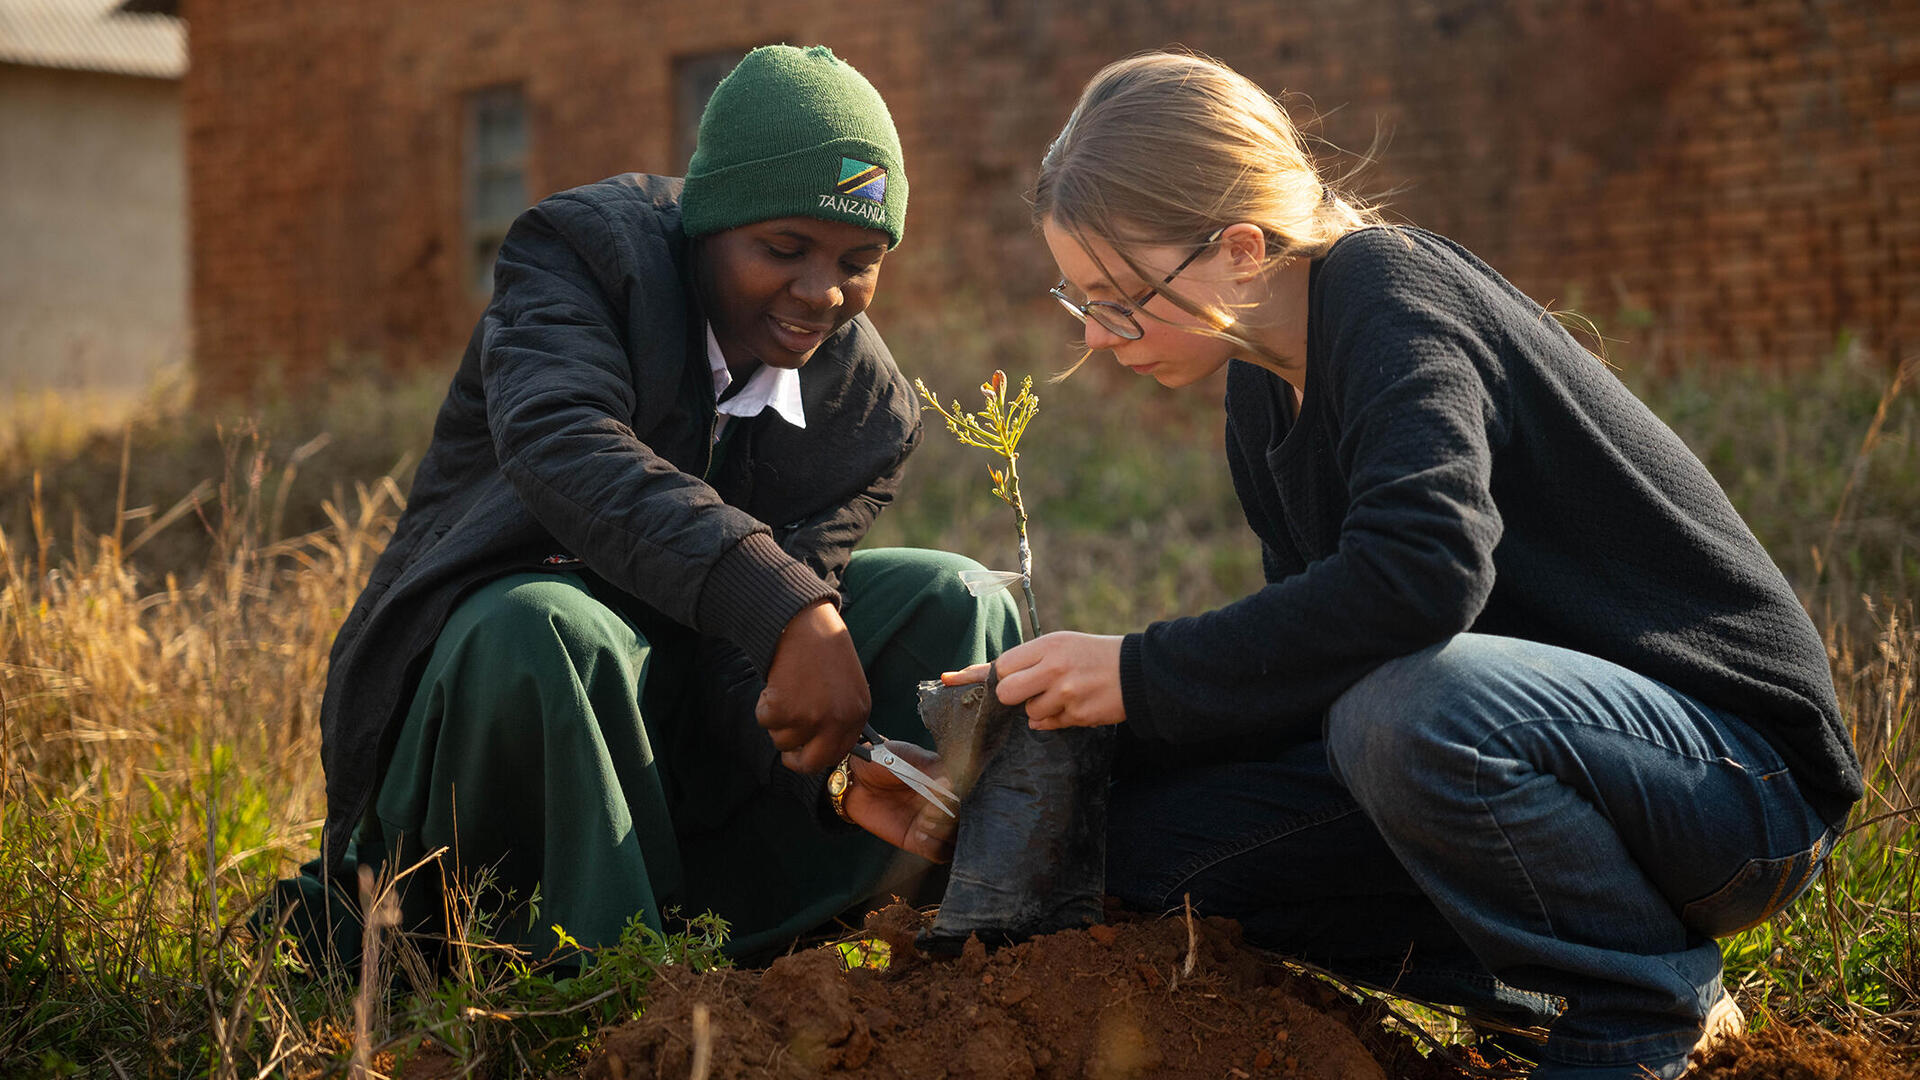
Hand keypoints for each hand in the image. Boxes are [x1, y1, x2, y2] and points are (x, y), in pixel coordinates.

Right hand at [757, 600, 870, 773]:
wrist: (803, 621)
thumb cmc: (823, 649)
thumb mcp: (847, 686)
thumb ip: (840, 718)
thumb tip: (822, 747)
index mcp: (858, 714)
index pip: (837, 754)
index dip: (816, 755)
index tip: (804, 753)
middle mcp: (838, 721)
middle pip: (811, 763)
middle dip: (794, 757)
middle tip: (785, 741)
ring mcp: (811, 718)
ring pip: (782, 740)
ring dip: (777, 720)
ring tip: (787, 689)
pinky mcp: (784, 710)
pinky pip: (764, 721)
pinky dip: (763, 704)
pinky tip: (776, 683)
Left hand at [842, 742, 957, 863]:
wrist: (857, 777)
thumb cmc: (886, 760)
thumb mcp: (908, 757)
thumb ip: (930, 768)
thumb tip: (950, 784)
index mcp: (949, 782)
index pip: (969, 798)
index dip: (959, 801)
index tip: (941, 797)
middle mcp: (945, 806)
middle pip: (966, 822)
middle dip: (951, 819)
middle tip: (930, 811)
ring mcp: (933, 824)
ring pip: (955, 841)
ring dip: (944, 834)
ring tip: (923, 823)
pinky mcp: (918, 840)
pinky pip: (938, 852)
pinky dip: (934, 847)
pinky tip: (919, 833)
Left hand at [941, 631, 1125, 729]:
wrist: (1137, 672)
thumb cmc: (1093, 655)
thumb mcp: (1061, 645)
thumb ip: (1029, 659)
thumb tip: (993, 677)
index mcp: (1047, 646)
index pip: (1001, 665)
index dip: (979, 675)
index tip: (948, 679)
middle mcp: (1053, 668)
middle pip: (1006, 693)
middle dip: (1009, 697)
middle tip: (1026, 692)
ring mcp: (1066, 694)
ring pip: (1028, 713)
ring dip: (1038, 709)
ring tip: (1062, 695)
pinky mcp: (1077, 715)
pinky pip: (1048, 725)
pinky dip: (1053, 720)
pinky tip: (1071, 706)